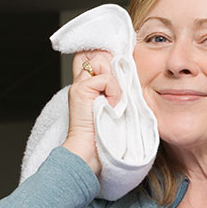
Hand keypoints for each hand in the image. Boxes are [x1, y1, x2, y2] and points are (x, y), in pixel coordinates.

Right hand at [63, 50, 121, 174]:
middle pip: (101, 55)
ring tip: (113, 103)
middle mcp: (81, 82)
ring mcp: (79, 85)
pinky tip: (111, 107)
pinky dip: (114, 93)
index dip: (108, 60)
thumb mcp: (115, 106)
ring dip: (114, 84)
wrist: (89, 152)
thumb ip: (116, 89)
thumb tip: (127, 73)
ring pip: (103, 62)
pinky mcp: (81, 90)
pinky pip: (106, 79)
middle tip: (115, 96)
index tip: (118, 78)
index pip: (95, 56)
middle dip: (114, 72)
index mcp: (87, 85)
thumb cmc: (104, 135)